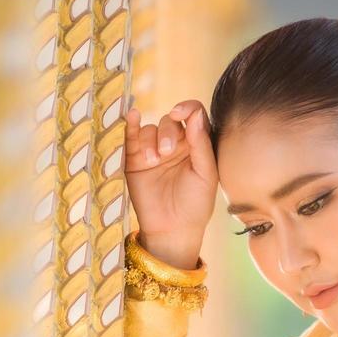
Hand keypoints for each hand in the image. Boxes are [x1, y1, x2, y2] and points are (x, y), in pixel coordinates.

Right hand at [123, 99, 217, 266]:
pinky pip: (131, 137)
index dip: (186, 107)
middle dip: (166, 132)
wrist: (172, 229)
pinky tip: (133, 117)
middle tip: (166, 152)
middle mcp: (175, 144)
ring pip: (149, 129)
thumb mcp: (206, 174)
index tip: (180, 113)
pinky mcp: (134, 160)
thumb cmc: (195, 204)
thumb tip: (194, 114)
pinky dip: (131, 126)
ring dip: (150, 140)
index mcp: (196, 144)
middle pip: (169, 121)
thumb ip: (202, 144)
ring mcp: (153, 151)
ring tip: (152, 161)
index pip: (193, 115)